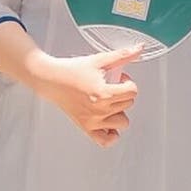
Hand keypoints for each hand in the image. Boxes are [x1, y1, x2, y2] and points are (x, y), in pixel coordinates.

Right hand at [31, 41, 145, 143]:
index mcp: (103, 94)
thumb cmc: (71, 70)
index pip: (132, 91)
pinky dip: (111, 134)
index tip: (119, 78)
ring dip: (119, 111)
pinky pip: (105, 140)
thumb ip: (122, 55)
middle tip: (111, 85)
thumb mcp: (99, 60)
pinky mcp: (86, 128)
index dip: (128, 81)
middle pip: (128, 105)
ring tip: (108, 101)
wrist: (51, 79)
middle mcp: (99, 110)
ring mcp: (92, 121)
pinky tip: (108, 122)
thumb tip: (138, 49)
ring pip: (122, 122)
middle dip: (123, 93)